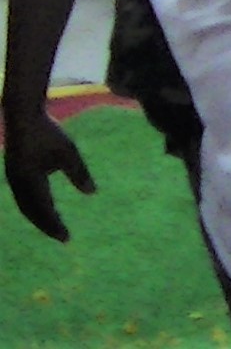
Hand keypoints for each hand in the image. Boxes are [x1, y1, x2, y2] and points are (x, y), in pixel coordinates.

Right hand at [3, 111, 94, 241]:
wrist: (22, 117)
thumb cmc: (47, 133)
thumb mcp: (68, 152)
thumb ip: (79, 173)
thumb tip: (92, 193)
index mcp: (30, 182)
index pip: (44, 210)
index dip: (54, 225)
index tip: (67, 238)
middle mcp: (18, 184)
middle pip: (32, 212)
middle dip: (47, 226)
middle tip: (62, 237)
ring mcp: (13, 179)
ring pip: (25, 206)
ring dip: (38, 218)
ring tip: (53, 227)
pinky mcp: (13, 173)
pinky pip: (22, 198)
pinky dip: (32, 208)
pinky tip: (42, 208)